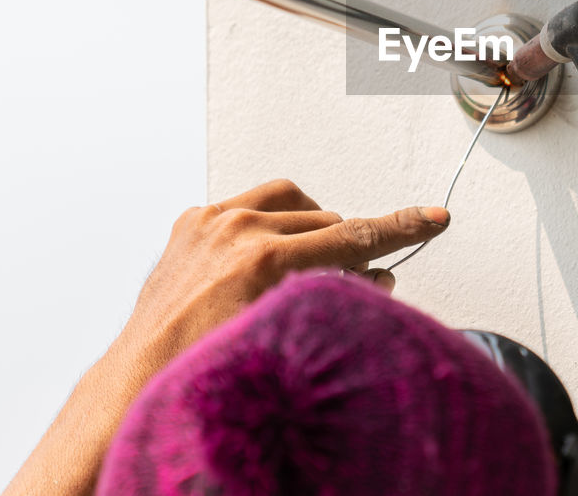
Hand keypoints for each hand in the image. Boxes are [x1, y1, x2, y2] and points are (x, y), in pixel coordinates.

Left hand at [117, 178, 449, 368]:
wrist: (144, 375)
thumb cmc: (208, 366)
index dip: (401, 228)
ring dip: (307, 229)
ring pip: (293, 203)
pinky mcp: (195, 219)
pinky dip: (269, 223)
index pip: (353, 236)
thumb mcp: (288, 334)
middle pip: (328, 222)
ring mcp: (212, 220)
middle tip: (347, 283)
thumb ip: (339, 301)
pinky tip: (266, 254)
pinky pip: (253, 203)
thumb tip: (376, 280)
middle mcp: (237, 230)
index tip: (433, 217)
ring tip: (305, 265)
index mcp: (263, 259)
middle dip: (344, 251)